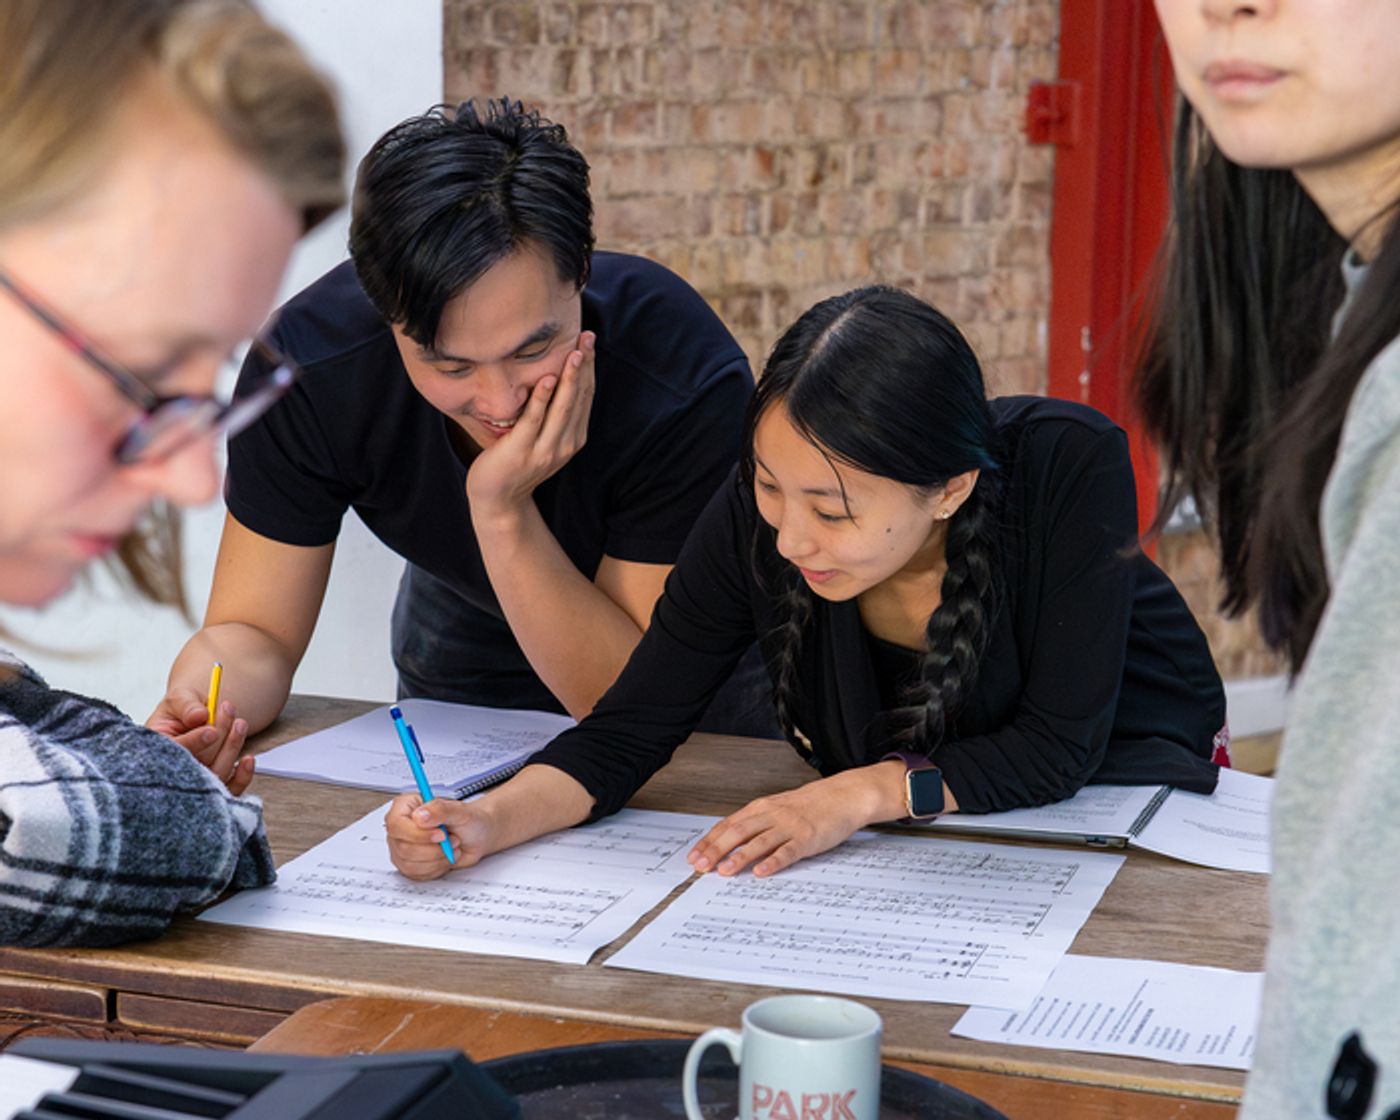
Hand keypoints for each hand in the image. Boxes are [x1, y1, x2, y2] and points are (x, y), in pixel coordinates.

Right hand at [148, 690, 252, 795]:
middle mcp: (172, 771)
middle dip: (219, 736)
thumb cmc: (184, 709)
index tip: (211, 730)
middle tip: (228, 710)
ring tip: (240, 723)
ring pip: (216, 774)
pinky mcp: (214, 787)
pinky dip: (243, 777)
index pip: (173, 752)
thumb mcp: (180, 698)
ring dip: (233, 747)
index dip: (193, 743)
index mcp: (155, 750)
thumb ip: (186, 705)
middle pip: (198, 764)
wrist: (197, 716)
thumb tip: (198, 716)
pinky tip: (249, 759)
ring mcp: (195, 782)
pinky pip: (230, 790)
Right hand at [384, 793, 497, 880]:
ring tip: (450, 847)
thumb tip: (420, 816)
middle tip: (452, 839)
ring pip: (410, 864)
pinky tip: (445, 857)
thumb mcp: (459, 810)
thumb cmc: (468, 820)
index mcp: (406, 807)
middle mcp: (401, 827)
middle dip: (434, 848)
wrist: (478, 836)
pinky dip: (436, 868)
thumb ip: (440, 809)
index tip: (441, 834)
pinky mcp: (409, 864)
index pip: (396, 824)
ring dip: (437, 859)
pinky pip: (416, 874)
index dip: (417, 834)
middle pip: (403, 848)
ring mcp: (402, 847)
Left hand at [465, 331, 595, 517]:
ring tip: (575, 353)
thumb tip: (555, 378)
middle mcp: (564, 445)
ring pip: (563, 408)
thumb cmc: (518, 463)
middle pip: (579, 398)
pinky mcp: (521, 451)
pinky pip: (534, 420)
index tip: (589, 342)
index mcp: (573, 439)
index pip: (586, 397)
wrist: (499, 500)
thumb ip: (553, 416)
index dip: (590, 368)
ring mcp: (544, 450)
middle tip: (587, 337)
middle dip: (585, 366)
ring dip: (570, 379)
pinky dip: (542, 398)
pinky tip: (547, 379)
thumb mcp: (543, 439)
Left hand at [686, 769, 888, 877]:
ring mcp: (789, 826)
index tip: (694, 855)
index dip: (709, 841)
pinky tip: (761, 871)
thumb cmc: (811, 805)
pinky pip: (787, 851)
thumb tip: (731, 843)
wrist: (843, 796)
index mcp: (761, 808)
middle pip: (737, 832)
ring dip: (739, 857)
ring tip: (724, 871)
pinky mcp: (807, 838)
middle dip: (716, 849)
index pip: (728, 824)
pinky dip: (773, 861)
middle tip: (700, 866)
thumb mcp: (778, 809)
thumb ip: (757, 824)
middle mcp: (772, 815)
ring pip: (759, 841)